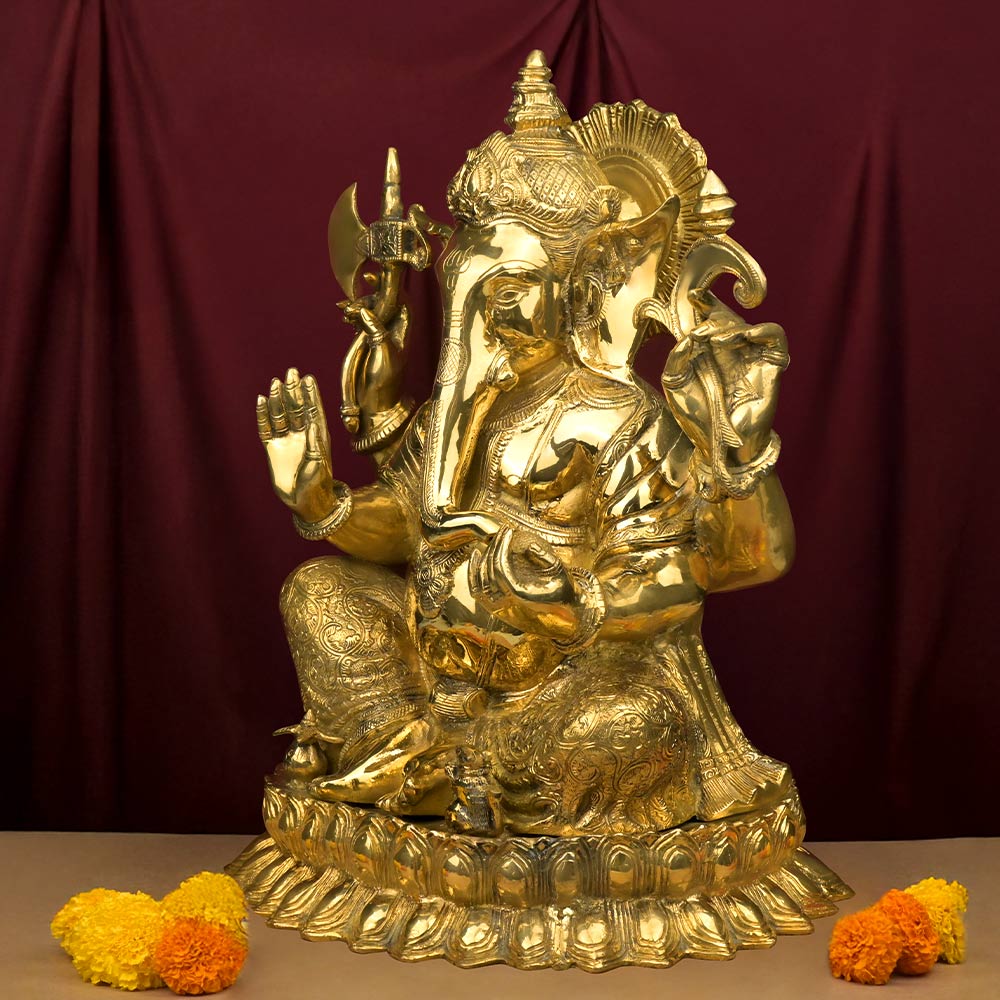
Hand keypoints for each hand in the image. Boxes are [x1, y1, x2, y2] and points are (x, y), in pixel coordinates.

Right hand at [256, 369, 338, 521]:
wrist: (305, 501)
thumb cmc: (317, 483)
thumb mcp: (319, 462)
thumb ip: (314, 443)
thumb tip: (312, 423)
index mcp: (317, 436)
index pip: (313, 410)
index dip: (310, 394)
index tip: (307, 378)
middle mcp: (302, 435)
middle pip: (296, 408)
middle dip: (293, 391)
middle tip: (290, 372)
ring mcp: (287, 440)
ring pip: (281, 415)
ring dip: (278, 400)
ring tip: (275, 383)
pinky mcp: (273, 449)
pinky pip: (266, 428)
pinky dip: (263, 415)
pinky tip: (261, 401)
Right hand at [338, 271, 408, 432]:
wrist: (376, 406)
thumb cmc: (385, 383)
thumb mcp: (382, 353)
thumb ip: (375, 329)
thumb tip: (366, 308)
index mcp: (402, 332)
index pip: (401, 301)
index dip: (391, 286)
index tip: (376, 277)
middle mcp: (392, 332)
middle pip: (385, 303)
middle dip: (370, 295)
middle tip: (355, 299)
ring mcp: (380, 338)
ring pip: (372, 312)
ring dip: (359, 306)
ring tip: (345, 311)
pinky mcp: (368, 345)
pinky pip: (362, 323)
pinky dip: (354, 317)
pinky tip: (345, 316)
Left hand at [468, 526, 578, 640]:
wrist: (567, 619)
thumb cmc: (565, 594)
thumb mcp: (561, 574)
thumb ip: (546, 558)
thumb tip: (529, 545)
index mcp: (520, 597)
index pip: (500, 568)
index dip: (501, 547)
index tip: (508, 531)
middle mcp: (506, 605)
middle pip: (489, 572)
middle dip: (494, 547)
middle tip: (503, 531)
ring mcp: (499, 609)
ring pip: (479, 581)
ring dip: (483, 558)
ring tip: (492, 540)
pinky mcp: (496, 610)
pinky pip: (476, 592)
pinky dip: (473, 573)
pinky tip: (476, 556)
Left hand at [663, 289, 788, 463]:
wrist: (719, 444)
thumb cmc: (697, 416)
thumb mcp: (676, 386)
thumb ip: (676, 360)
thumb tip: (687, 338)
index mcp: (706, 352)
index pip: (708, 319)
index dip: (705, 303)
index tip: (695, 295)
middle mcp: (728, 351)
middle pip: (727, 318)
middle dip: (714, 315)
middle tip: (701, 333)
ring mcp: (749, 358)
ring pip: (748, 325)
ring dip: (733, 326)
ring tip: (718, 339)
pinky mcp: (770, 367)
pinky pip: (776, 339)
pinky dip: (764, 331)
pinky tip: (748, 334)